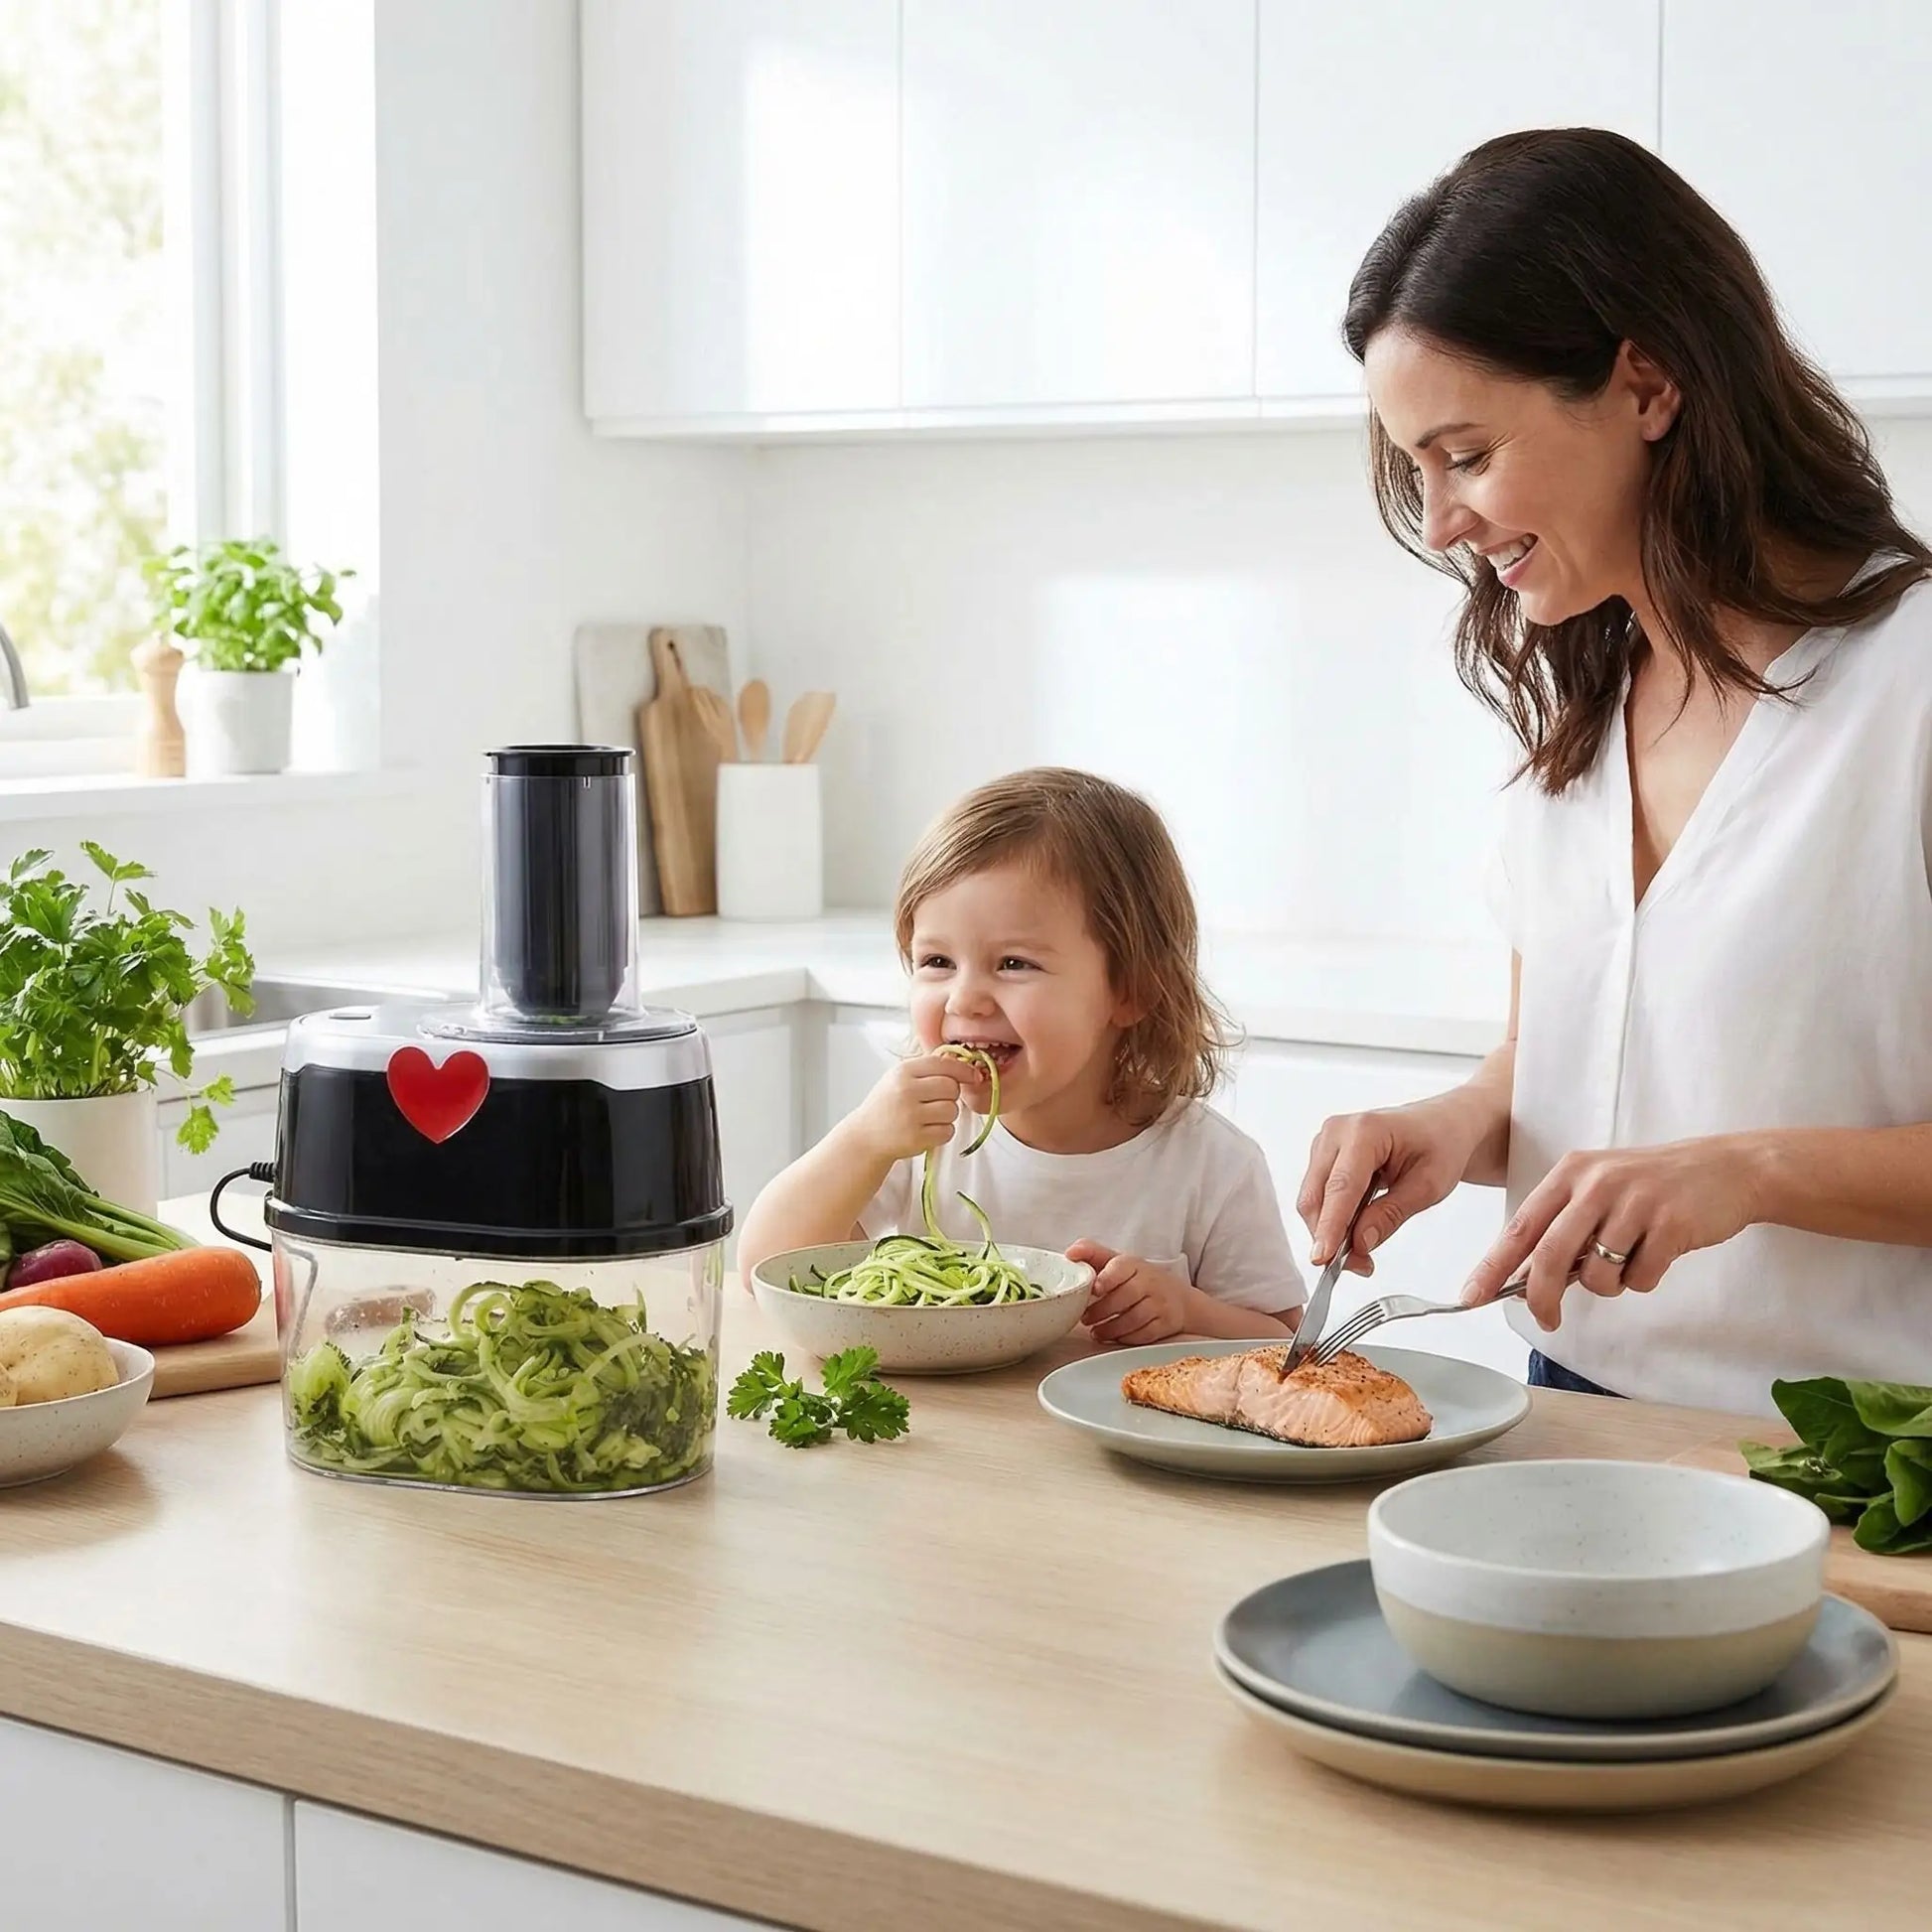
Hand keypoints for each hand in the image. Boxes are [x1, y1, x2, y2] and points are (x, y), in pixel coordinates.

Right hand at [848, 1052, 983, 1164]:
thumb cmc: (887, 1105)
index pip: (943, 1064)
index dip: (963, 1070)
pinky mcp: (916, 1138)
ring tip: (930, 1117)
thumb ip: (927, 1070)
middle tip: (938, 1101)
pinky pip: (948, 1131)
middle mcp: (906, 1091)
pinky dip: (943, 1132)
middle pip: (952, 1087)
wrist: (866, 1136)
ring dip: (947, 1115)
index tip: (973, 1076)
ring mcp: (911, 1115)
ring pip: (952, 1110)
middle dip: (951, 1095)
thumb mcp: (899, 1078)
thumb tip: (964, 1066)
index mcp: (903, 1072)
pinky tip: (928, 1130)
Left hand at [1067, 1241, 1199, 1345]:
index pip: (1121, 1268)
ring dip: (1111, 1328)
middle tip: (1085, 1318)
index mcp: (1134, 1264)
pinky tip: (1114, 1337)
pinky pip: (1145, 1334)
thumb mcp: (1118, 1262)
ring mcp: (1160, 1303)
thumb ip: (1092, 1254)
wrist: (1179, 1299)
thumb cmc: (1139, 1279)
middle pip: (1125, 1296)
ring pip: (1134, 1318)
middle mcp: (1150, 1282)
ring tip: (1095, 1332)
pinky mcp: (1166, 1323)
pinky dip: (1126, 1338)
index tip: (1095, 1289)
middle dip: (1102, 1310)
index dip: (1107, 1278)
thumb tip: (1070, 1254)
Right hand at [1297, 1094, 1488, 1275]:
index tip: (1323, 1258)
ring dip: (1331, 1231)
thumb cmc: (1441, 1146)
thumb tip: (1359, 1243)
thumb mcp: (1429, 1186)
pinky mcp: (1324, 1156)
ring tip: (1364, 1252)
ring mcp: (1326, 1142)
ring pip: (1314, 1199)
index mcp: (1365, 1130)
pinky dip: (1333, 1220)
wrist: (1442, 1125)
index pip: (1340, 1187)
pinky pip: (1319, 1196)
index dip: (1330, 1226)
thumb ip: (1391, 1215)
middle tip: (1361, 1266)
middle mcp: (1337, 1132)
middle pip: (1316, 1195)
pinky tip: (1357, 1229)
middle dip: (1330, 1236)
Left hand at [1461, 1136, 1764, 1330]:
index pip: (1520, 1227)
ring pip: (1597, 1274)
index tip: (1471, 1297)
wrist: (1727, 1169)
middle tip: (1547, 1319)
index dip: (1492, 1267)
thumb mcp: (1599, 1189)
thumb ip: (1563, 1227)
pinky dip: (1644, 1280)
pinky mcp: (1671, 1224)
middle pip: (1550, 1255)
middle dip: (1542, 1297)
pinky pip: (1641, 1278)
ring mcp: (1635, 1202)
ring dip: (1609, 1285)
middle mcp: (1597, 1183)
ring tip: (1630, 1259)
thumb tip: (1524, 1280)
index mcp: (1570, 1173)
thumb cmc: (1654, 1185)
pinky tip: (1659, 1253)